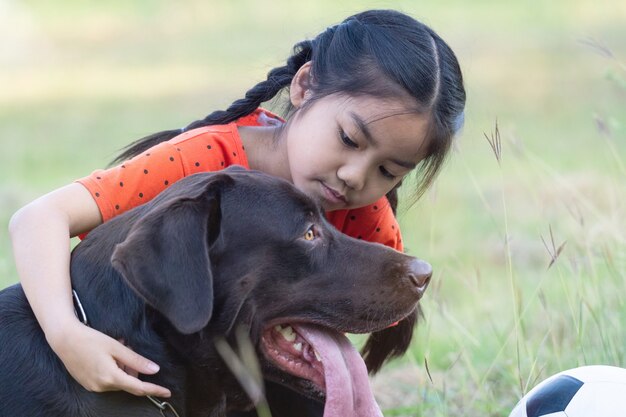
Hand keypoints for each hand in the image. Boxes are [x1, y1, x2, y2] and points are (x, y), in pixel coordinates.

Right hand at [48, 321, 170, 397]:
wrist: (64, 339)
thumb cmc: (91, 340)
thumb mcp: (117, 347)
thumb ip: (136, 360)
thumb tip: (155, 370)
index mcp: (111, 377)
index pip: (139, 387)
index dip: (154, 390)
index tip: (167, 392)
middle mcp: (102, 386)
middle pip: (128, 382)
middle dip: (134, 368)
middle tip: (127, 348)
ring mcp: (93, 387)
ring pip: (119, 380)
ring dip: (123, 368)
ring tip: (116, 349)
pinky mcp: (88, 384)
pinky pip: (108, 380)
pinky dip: (114, 370)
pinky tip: (108, 356)